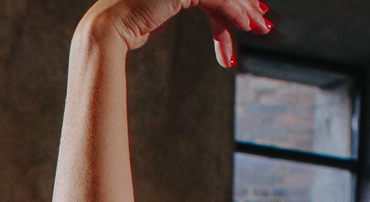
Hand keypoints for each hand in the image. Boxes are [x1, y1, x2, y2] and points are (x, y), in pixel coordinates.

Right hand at [79, 0, 269, 68]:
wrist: (107, 32)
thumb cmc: (126, 29)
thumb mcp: (158, 16)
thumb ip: (174, 8)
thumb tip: (193, 17)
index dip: (230, 2)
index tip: (248, 13)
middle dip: (244, 4)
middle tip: (262, 21)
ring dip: (244, 10)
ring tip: (259, 27)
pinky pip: (217, 0)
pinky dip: (234, 13)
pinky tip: (245, 25)